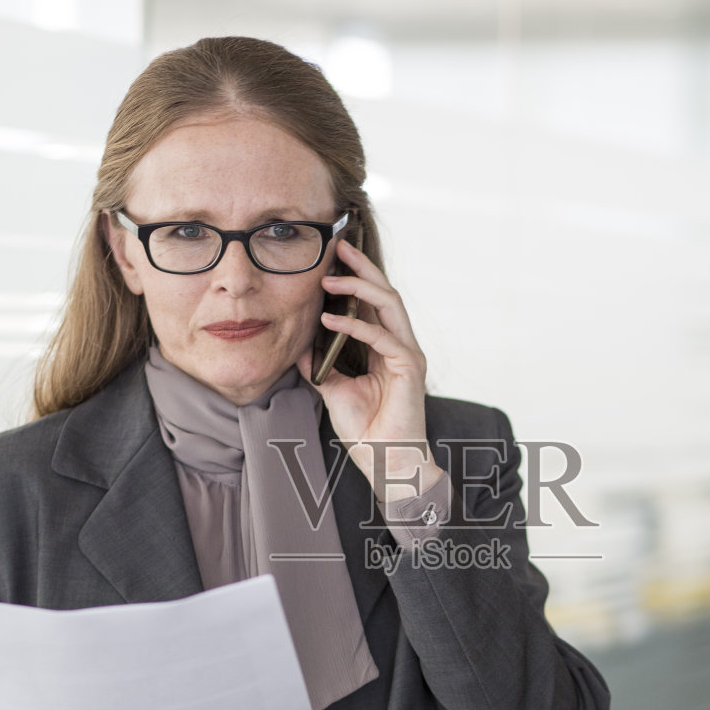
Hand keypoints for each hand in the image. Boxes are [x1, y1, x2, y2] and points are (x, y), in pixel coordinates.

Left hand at [297, 238, 443, 500]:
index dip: (356, 277)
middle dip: (362, 267)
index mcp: (386, 347)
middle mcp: (402, 345)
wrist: (384, 461)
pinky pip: (381, 336)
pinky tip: (329, 321)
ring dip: (358, 287)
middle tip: (339, 247)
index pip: (373, 303)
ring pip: (389, 305)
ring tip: (329, 279)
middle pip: (385, 293)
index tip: (334, 258)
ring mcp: (408, 354)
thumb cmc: (366, 430)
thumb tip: (300, 346)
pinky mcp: (409, 368)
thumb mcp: (334, 389)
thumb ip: (321, 365)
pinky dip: (355, 325)